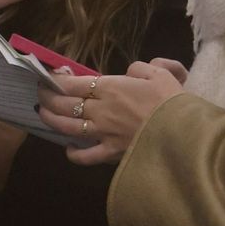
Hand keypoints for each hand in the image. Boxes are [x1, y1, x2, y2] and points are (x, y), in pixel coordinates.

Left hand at [37, 60, 187, 165]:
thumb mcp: (160, 72)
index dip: (56, 79)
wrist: (183, 132)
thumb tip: (129, 73)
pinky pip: (85, 156)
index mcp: (110, 87)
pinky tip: (69, 149)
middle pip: (64, 104)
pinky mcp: (111, 153)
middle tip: (41, 92)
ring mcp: (103, 133)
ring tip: (44, 113)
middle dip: (47, 96)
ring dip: (51, 119)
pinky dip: (73, 154)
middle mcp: (100, 110)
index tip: (48, 75)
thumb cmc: (172, 100)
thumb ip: (139, 68)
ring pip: (67, 127)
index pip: (73, 83)